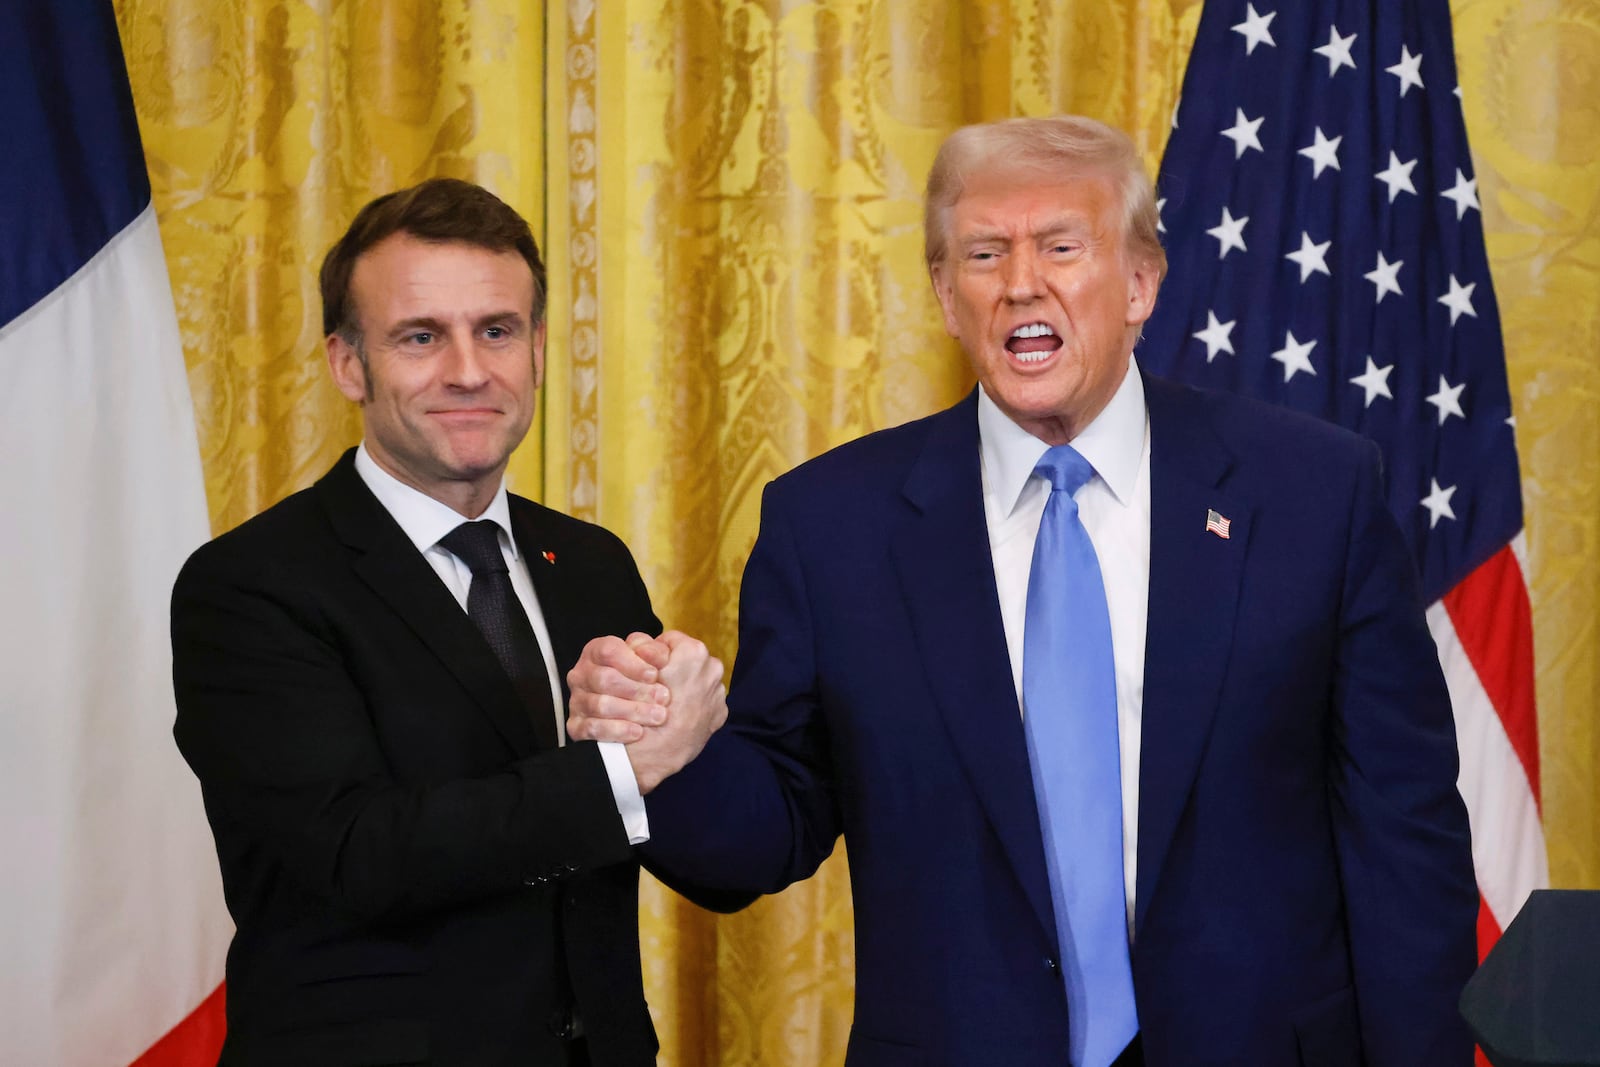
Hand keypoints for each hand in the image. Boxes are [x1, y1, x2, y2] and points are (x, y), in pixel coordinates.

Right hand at [567, 632, 671, 743]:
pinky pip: (592, 729)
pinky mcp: (577, 726)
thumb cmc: (648, 682)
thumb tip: (648, 651)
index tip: (654, 675)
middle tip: (662, 697)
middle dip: (637, 690)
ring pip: (600, 705)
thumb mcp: (655, 660)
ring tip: (657, 715)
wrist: (648, 715)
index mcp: (597, 651)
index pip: (608, 651)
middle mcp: (583, 674)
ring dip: (632, 711)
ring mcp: (577, 701)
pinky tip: (637, 731)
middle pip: (604, 679)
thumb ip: (655, 650)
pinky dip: (617, 731)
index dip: (633, 664)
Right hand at [625, 631, 726, 792]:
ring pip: (699, 680)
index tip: (647, 668)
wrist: (653, 752)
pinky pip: (706, 701)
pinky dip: (695, 706)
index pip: (671, 640)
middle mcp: (713, 668)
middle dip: (675, 669)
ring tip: (665, 703)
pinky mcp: (720, 714)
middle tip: (655, 686)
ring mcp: (718, 693)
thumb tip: (649, 645)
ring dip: (686, 687)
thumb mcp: (637, 669)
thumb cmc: (641, 708)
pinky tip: (678, 715)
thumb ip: (645, 649)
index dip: (654, 653)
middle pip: (689, 660)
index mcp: (694, 652)